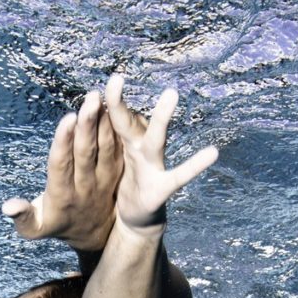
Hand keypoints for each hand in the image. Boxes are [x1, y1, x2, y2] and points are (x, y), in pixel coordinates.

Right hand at [0, 88, 122, 254]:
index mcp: (62, 196)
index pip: (62, 165)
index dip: (64, 143)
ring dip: (104, 124)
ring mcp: (104, 182)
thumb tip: (7, 207)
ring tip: (102, 99)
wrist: (94, 238)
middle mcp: (85, 187)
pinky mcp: (118, 175)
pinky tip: (114, 108)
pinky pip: (118, 151)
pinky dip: (117, 131)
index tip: (68, 119)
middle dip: (88, 125)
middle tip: (91, 99)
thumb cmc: (56, 225)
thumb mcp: (35, 229)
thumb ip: (23, 216)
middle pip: (86, 153)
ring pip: (106, 150)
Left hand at [103, 77, 217, 234]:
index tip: (94, 79)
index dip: (98, 103)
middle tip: (116, 76)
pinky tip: (213, 152)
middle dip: (118, 102)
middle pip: (124, 123)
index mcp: (118, 145)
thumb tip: (85, 115)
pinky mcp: (160, 188)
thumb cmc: (119, 191)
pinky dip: (195, 165)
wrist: (135, 221)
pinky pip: (180, 176)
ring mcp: (150, 166)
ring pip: (154, 139)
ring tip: (172, 93)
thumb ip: (100, 142)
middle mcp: (135, 150)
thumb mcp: (105, 165)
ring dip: (161, 118)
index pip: (105, 120)